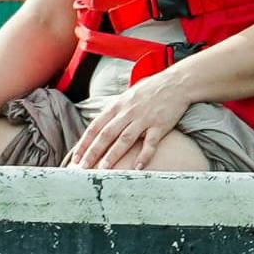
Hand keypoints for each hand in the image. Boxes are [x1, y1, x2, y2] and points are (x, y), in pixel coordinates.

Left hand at [66, 70, 198, 170]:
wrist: (177, 82)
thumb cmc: (151, 89)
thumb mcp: (128, 95)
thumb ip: (115, 110)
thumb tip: (101, 124)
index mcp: (118, 105)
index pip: (96, 126)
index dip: (85, 142)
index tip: (76, 157)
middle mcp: (128, 112)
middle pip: (107, 134)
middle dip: (93, 152)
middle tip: (83, 168)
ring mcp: (144, 119)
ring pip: (124, 140)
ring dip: (113, 156)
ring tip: (103, 170)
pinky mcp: (160, 125)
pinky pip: (150, 143)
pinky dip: (144, 155)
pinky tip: (138, 168)